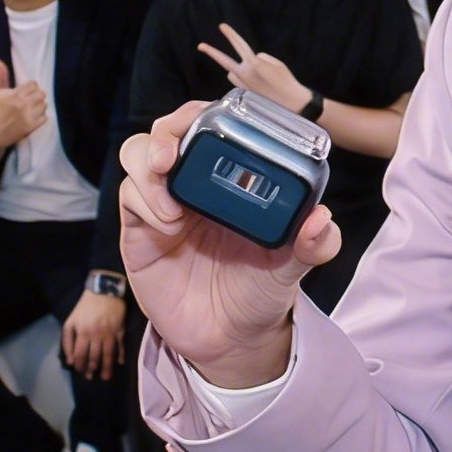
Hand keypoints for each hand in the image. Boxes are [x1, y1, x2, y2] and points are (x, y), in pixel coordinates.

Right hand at [0, 57, 50, 153]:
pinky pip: (45, 117)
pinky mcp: (32, 126)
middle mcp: (22, 104)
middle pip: (41, 94)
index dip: (30, 88)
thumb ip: (1, 74)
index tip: (24, 92)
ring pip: (44, 105)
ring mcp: (28, 116)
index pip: (34, 84)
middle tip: (29, 101)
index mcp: (14, 94)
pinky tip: (31, 118)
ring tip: (30, 109)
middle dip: (36, 96)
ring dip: (39, 106)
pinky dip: (40, 117)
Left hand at [61, 289, 126, 379]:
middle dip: (92, 369)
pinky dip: (121, 355)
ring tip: (106, 377)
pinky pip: (121, 346)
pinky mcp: (120, 330)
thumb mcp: (70, 322)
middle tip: (91, 377)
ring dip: (106, 367)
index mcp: (83, 333)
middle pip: (94, 357)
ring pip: (108, 354)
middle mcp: (97, 335)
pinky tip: (120, 363)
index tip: (80, 372)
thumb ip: (67, 341)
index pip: (81, 355)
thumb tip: (70, 360)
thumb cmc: (85, 307)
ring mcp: (110, 333)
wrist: (104, 290)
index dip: (80, 365)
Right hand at [117, 100, 344, 385]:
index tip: (214, 121)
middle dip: (167, 132)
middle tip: (170, 156)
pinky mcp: (140, 229)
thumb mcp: (294, 267)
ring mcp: (165, 202)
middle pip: (169, 129)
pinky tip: (169, 229)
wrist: (229, 339)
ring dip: (147, 165)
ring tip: (172, 209)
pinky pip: (129, 196)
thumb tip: (322, 220)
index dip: (207, 112)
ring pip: (138, 154)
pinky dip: (144, 202)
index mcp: (234, 177)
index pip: (214, 124)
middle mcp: (197, 182)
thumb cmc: (261, 291)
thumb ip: (314, 245)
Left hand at [195, 23, 307, 113]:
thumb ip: (260, 59)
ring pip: (232, 72)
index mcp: (254, 63)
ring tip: (255, 76)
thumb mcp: (276, 63)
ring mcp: (242, 85)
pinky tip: (253, 83)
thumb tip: (250, 62)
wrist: (290, 102)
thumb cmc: (286, 80)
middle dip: (211, 52)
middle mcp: (244, 74)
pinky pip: (236, 81)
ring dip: (237, 70)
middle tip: (200, 46)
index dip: (231, 35)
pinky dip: (241, 79)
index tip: (221, 26)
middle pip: (223, 60)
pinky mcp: (243, 94)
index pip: (239, 45)